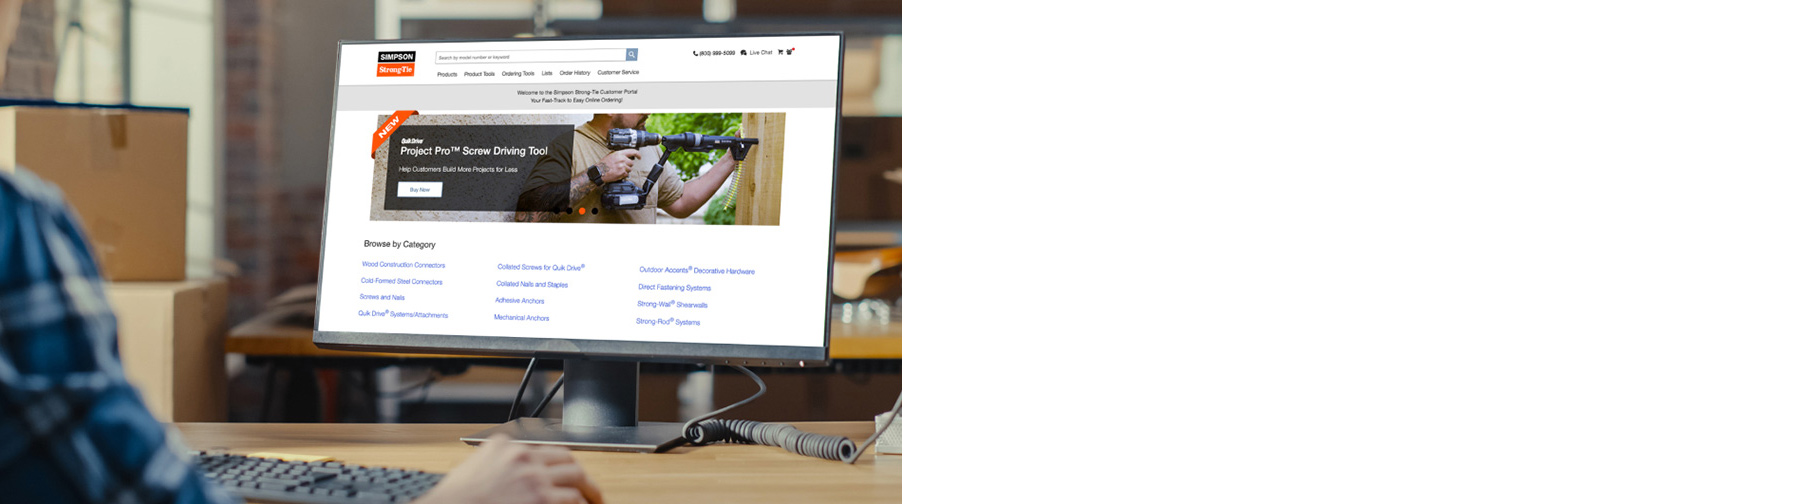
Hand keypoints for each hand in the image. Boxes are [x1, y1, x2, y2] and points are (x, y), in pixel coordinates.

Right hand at [414, 434, 604, 503]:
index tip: (566, 471)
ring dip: (588, 492)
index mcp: (505, 447)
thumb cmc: (454, 499)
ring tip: (594, 501)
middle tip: (588, 487)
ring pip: (576, 478)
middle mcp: (523, 458)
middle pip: (567, 459)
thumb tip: (508, 468)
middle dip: (581, 474)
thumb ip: (495, 461)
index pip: (544, 448)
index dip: (560, 462)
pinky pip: (573, 501)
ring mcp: (534, 479)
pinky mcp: (542, 500)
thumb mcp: (472, 467)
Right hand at [597, 149, 638, 182]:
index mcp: (619, 153)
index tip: (639, 157)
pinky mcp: (622, 173)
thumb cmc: (604, 164)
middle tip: (622, 166)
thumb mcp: (610, 155)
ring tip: (618, 170)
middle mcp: (622, 159)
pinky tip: (618, 173)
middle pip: (632, 163)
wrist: (599, 172)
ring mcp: (622, 166)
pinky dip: (623, 175)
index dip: (638, 154)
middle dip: (628, 165)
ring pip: (630, 169)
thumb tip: (625, 155)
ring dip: (626, 170)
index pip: (632, 152)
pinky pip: (627, 174)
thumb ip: (618, 154)